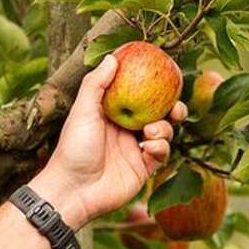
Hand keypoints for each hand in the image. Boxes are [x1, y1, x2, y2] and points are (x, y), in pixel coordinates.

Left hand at [31, 55, 186, 229]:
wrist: (74, 191)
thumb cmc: (73, 149)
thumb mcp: (82, 112)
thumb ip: (96, 84)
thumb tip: (112, 58)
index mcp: (112, 113)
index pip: (138, 93)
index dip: (153, 85)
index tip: (167, 74)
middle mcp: (126, 129)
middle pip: (158, 113)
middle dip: (172, 108)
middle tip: (176, 105)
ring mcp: (135, 149)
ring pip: (164, 132)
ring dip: (164, 129)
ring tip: (150, 132)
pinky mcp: (143, 168)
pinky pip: (161, 154)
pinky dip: (160, 147)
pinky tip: (147, 148)